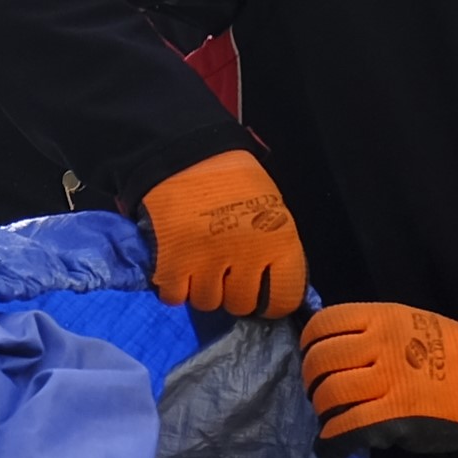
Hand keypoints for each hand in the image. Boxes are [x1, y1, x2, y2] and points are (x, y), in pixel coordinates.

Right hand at [139, 152, 308, 317]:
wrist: (185, 153)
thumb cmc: (233, 181)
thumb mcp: (271, 209)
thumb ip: (275, 250)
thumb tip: (273, 288)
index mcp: (278, 240)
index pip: (285, 299)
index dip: (272, 301)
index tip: (262, 295)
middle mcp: (246, 255)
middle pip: (241, 304)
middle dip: (233, 292)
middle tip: (224, 270)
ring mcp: (207, 261)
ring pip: (207, 303)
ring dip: (202, 288)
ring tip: (199, 262)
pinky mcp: (171, 263)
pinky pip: (175, 297)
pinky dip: (174, 286)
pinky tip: (178, 264)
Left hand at [300, 301, 457, 449]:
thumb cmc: (450, 352)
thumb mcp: (410, 321)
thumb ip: (372, 330)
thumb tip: (332, 350)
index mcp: (383, 317)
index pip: (325, 324)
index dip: (309, 345)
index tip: (313, 358)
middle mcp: (381, 344)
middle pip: (322, 361)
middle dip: (311, 381)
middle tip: (318, 394)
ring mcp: (388, 380)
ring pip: (330, 394)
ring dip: (321, 411)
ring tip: (329, 418)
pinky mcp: (394, 415)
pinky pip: (348, 427)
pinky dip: (331, 440)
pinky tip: (329, 445)